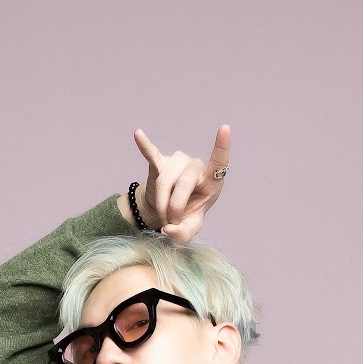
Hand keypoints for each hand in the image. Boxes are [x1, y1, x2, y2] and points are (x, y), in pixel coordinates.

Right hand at [133, 123, 230, 243]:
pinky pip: (151, 155)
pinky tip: (138, 134)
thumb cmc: (184, 216)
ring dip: (161, 204)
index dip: (222, 147)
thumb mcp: (189, 229)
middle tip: (171, 223)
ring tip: (163, 216)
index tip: (225, 129)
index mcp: (211, 181)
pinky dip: (144, 146)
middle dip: (174, 208)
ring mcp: (178, 162)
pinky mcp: (160, 162)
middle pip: (183, 184)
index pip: (219, 163)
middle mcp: (195, 166)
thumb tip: (169, 229)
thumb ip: (183, 234)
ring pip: (164, 182)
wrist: (166, 211)